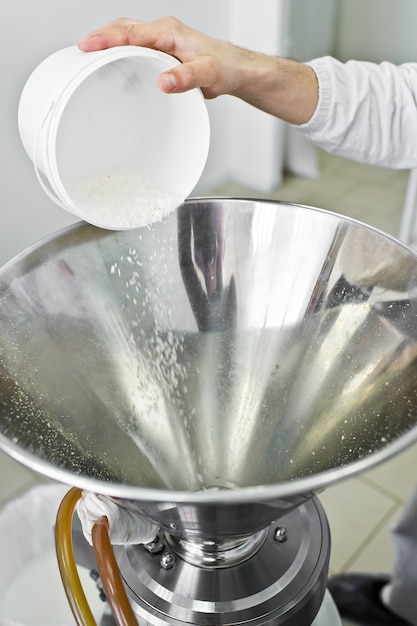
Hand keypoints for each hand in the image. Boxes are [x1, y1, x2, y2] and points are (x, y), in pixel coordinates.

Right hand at [78, 16, 317, 124]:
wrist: (239, 72)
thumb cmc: (227, 69)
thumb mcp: (209, 74)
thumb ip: (187, 78)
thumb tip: (163, 81)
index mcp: (169, 32)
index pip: (130, 32)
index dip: (106, 39)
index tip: (86, 46)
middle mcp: (164, 33)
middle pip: (123, 29)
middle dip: (99, 38)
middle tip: (80, 53)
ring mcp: (163, 42)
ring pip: (128, 37)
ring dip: (108, 46)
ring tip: (89, 61)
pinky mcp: (164, 54)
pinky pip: (136, 50)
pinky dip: (121, 56)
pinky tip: (115, 72)